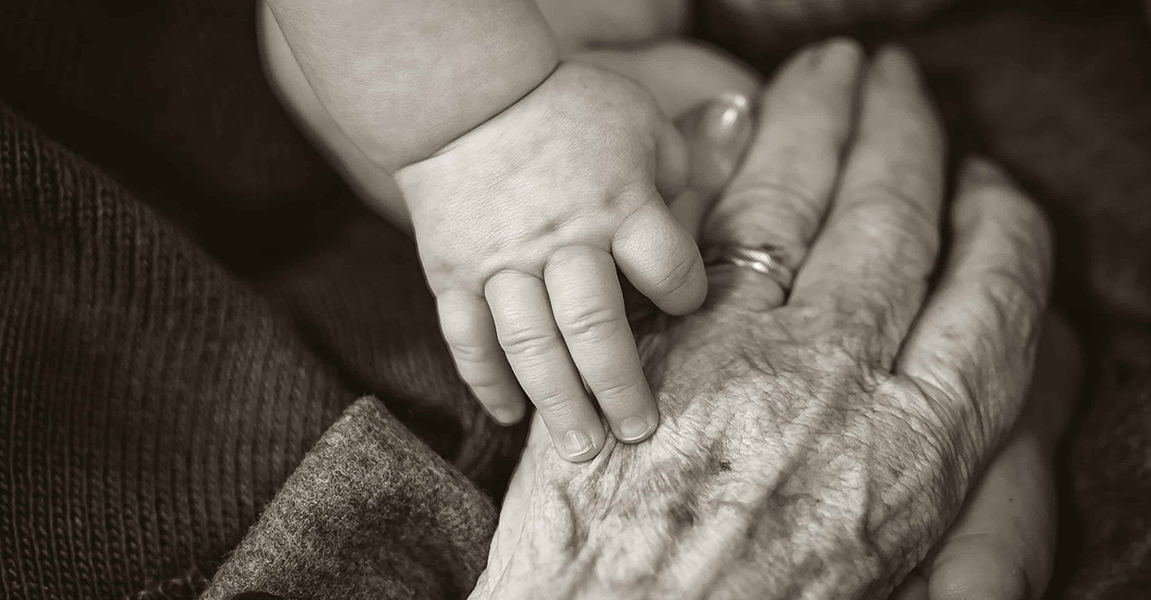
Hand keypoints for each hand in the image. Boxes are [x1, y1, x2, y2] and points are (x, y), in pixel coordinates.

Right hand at [396, 61, 699, 460]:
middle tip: (638, 432)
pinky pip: (468, 338)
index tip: (685, 305)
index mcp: (619, 203)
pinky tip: (509, 417)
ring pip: (531, 345)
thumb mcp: (641, 122)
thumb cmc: (568, 107)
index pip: (667, 269)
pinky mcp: (453, 273)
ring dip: (557, 403)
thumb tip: (697, 223)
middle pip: (596, 326)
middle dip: (620, 386)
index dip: (685, 294)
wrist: (464, 94)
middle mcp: (562, 240)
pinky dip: (486, 381)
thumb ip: (677, 176)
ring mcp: (501, 262)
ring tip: (581, 451)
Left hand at [471, 41, 1053, 598]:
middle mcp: (842, 376)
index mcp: (924, 444)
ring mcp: (739, 351)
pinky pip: (702, 228)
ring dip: (822, 118)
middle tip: (903, 82)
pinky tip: (740, 124)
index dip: (1000, 222)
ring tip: (834, 69)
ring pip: (800, 199)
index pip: (994, 289)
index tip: (993, 188)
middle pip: (897, 216)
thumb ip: (978, 490)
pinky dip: (726, 166)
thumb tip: (1016, 410)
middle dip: (908, 132)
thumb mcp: (916, 582)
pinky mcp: (652, 346)